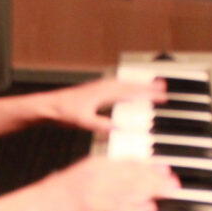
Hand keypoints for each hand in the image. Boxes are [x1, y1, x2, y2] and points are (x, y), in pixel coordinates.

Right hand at [25, 155, 178, 210]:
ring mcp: (95, 192)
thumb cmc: (60, 192)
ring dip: (152, 192)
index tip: (165, 168)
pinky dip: (134, 210)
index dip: (150, 165)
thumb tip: (128, 175)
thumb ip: (105, 173)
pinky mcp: (92, 209)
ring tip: (168, 194)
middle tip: (174, 183)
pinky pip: (118, 209)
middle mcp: (98, 175)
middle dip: (157, 179)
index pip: (129, 162)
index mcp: (96, 164)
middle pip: (134, 175)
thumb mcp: (83, 174)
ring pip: (131, 190)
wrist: (39, 204)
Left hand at [35, 78, 166, 132]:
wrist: (47, 106)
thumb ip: (101, 124)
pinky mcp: (94, 90)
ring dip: (137, 84)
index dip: (147, 94)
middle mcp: (102, 87)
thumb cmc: (63, 112)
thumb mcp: (83, 121)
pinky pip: (115, 85)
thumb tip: (119, 127)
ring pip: (123, 83)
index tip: (162, 96)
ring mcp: (98, 87)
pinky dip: (126, 86)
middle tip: (164, 88)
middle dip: (147, 86)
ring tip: (151, 85)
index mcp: (102, 93)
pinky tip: (128, 90)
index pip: (130, 92)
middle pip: (129, 85)